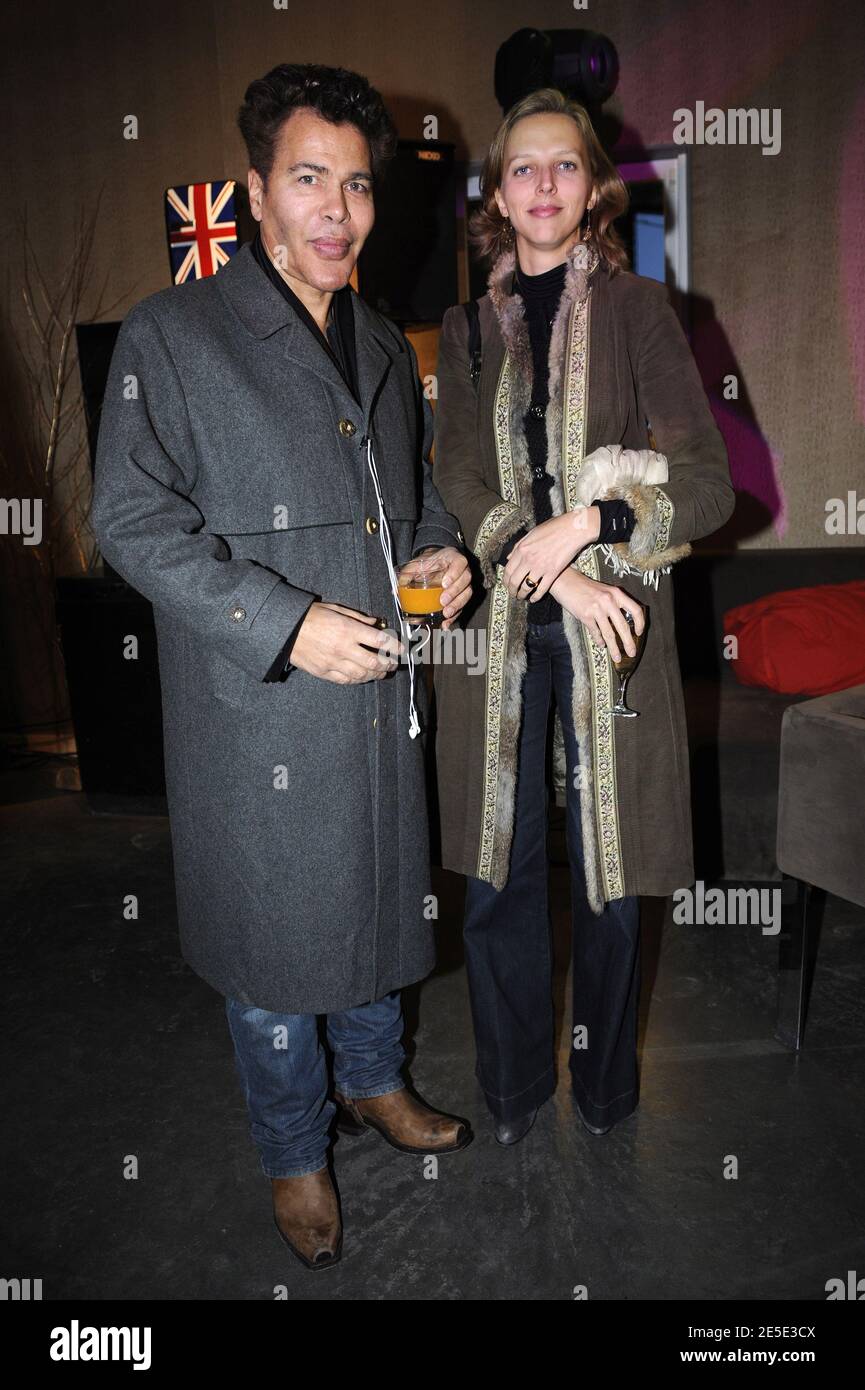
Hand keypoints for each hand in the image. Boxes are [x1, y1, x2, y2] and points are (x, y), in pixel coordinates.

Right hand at [289, 601, 403, 683]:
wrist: (285, 629)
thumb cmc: (310, 616)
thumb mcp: (336, 609)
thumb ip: (358, 618)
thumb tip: (376, 624)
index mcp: (347, 630)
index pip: (379, 641)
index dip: (395, 647)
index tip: (401, 649)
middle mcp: (342, 648)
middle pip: (374, 663)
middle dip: (388, 665)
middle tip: (393, 663)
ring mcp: (333, 663)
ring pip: (362, 675)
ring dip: (375, 675)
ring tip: (381, 672)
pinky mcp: (324, 672)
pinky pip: (346, 680)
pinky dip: (358, 680)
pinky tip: (363, 676)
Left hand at [398, 546, 471, 628]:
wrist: (438, 563)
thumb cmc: (432, 562)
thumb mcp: (419, 563)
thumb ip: (408, 573)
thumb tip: (397, 588)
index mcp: (454, 558)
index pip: (460, 563)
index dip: (454, 573)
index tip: (445, 583)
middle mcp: (463, 570)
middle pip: (465, 580)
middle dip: (454, 592)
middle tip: (443, 601)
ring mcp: (464, 583)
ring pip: (467, 593)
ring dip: (457, 605)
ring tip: (446, 613)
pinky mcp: (462, 595)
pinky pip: (463, 605)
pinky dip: (455, 615)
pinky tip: (447, 622)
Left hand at [502, 508, 600, 599]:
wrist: (572, 529)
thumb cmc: (553, 528)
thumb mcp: (532, 533)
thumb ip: (519, 546)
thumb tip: (510, 557)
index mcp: (522, 549)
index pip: (508, 570)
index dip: (505, 581)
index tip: (506, 585)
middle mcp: (529, 559)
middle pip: (514, 581)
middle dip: (512, 590)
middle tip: (512, 594)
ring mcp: (541, 567)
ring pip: (526, 587)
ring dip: (522, 595)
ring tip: (522, 597)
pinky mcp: (553, 572)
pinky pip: (542, 589)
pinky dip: (536, 597)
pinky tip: (533, 599)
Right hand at [549, 569, 643, 662]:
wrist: (565, 581)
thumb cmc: (585, 587)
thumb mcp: (605, 591)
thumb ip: (615, 603)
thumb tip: (623, 622)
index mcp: (617, 594)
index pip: (635, 610)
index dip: (640, 623)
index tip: (639, 633)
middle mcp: (609, 601)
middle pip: (623, 626)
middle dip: (629, 643)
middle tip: (632, 653)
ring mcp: (597, 609)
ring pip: (609, 633)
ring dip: (614, 648)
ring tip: (617, 657)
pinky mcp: (585, 615)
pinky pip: (596, 632)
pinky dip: (599, 641)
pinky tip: (601, 645)